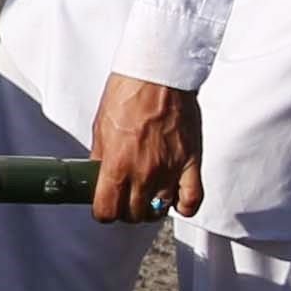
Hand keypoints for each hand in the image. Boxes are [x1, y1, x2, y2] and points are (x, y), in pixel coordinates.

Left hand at [89, 74, 203, 223]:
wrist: (158, 75)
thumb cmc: (128, 94)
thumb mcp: (100, 128)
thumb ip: (101, 158)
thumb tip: (99, 176)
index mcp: (117, 165)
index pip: (107, 211)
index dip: (104, 212)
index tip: (105, 206)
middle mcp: (144, 173)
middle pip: (134, 215)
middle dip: (126, 210)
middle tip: (126, 198)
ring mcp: (169, 170)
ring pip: (159, 211)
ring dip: (151, 208)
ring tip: (148, 196)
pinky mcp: (191, 163)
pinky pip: (192, 200)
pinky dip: (184, 206)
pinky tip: (175, 200)